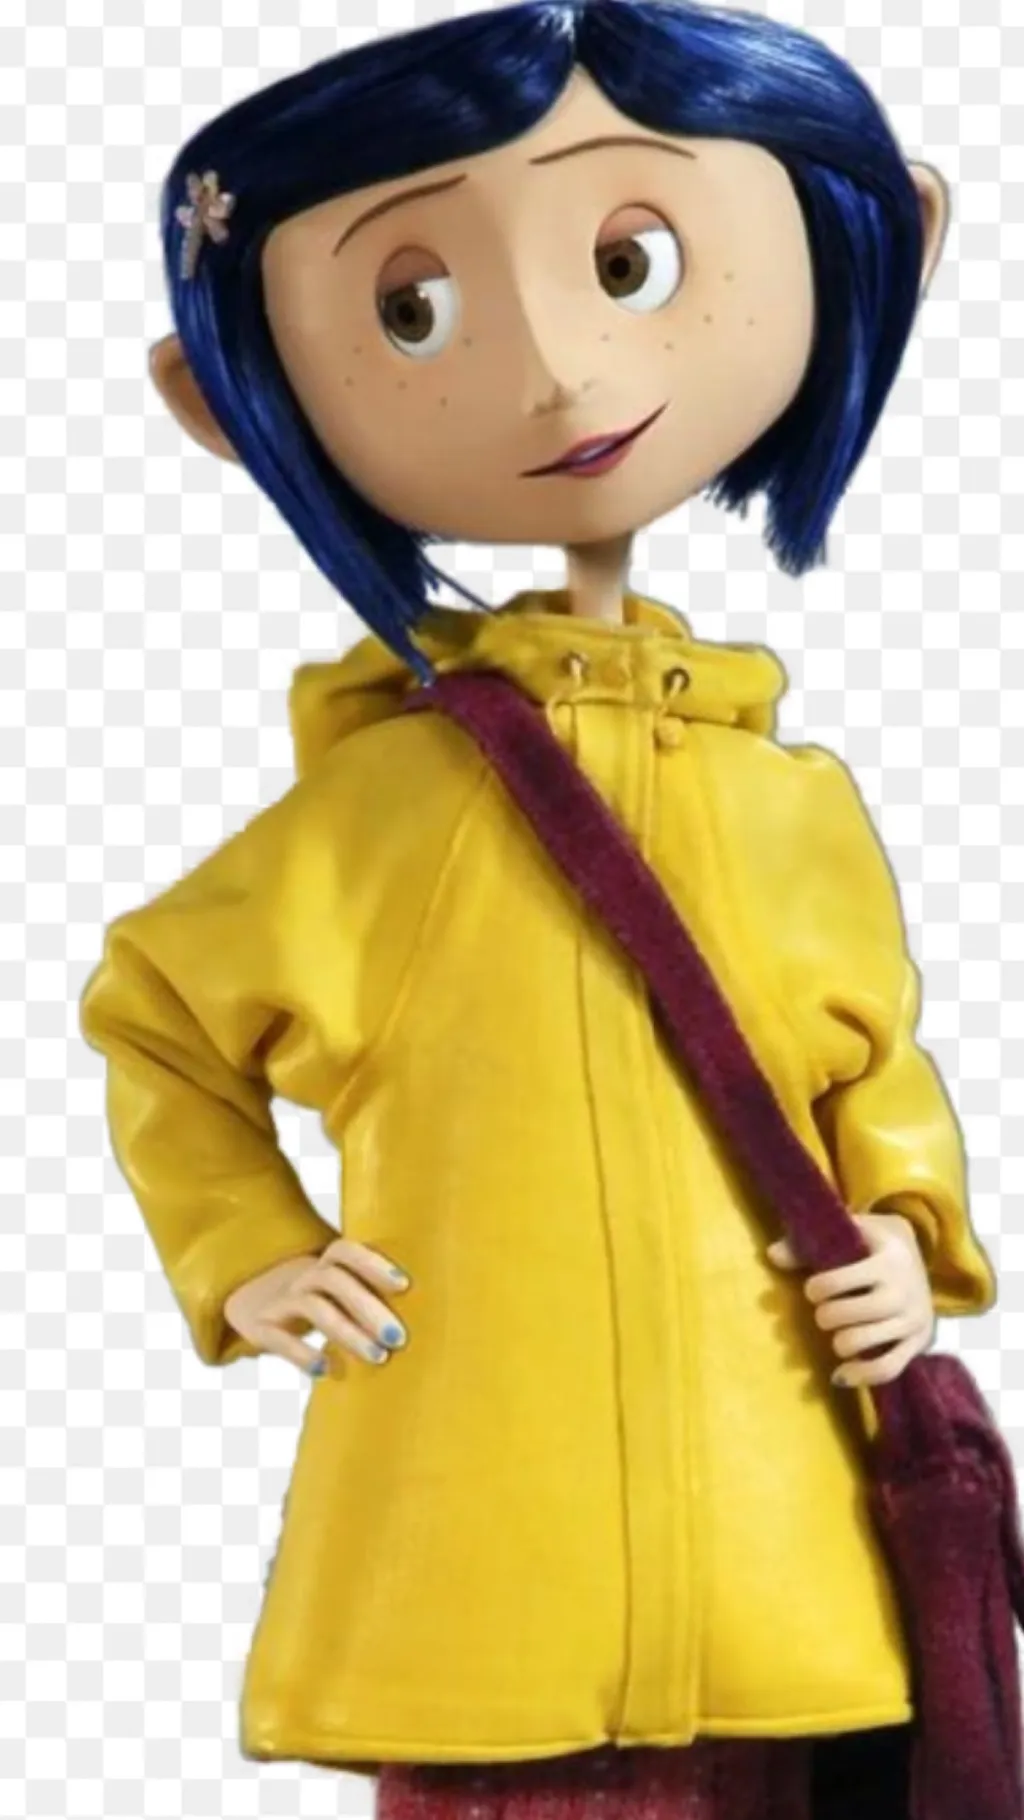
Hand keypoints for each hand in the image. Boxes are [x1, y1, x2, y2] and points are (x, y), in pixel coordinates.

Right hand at [223, 1236, 411, 1376]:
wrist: (252, 1306)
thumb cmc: (318, 1302)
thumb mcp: (338, 1293)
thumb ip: (371, 1295)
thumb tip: (425, 1313)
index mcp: (324, 1264)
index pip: (344, 1250)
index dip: (372, 1262)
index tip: (403, 1285)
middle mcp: (302, 1277)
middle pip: (334, 1279)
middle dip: (369, 1308)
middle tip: (399, 1338)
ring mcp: (280, 1301)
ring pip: (313, 1308)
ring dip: (348, 1333)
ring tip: (378, 1358)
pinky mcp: (261, 1328)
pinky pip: (280, 1338)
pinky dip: (303, 1353)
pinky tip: (326, 1370)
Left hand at [766, 1210, 935, 1388]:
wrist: (920, 1257)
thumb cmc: (872, 1245)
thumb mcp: (848, 1233)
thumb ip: (809, 1244)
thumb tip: (772, 1255)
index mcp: (886, 1259)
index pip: (834, 1283)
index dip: (814, 1288)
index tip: (815, 1288)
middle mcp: (902, 1290)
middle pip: (845, 1315)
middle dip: (825, 1316)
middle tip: (826, 1312)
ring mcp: (912, 1320)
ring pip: (860, 1343)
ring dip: (838, 1343)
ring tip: (837, 1335)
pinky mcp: (918, 1344)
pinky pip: (887, 1369)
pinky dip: (860, 1376)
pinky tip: (839, 1376)